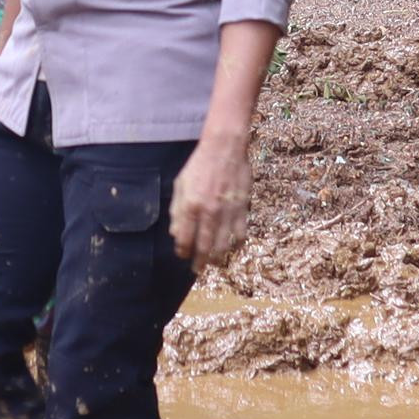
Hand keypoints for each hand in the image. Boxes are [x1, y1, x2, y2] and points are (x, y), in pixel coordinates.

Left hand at [171, 131, 255, 267]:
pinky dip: (236, 245)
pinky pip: (241, 234)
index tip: (182, 255)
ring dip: (217, 258)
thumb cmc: (199, 165)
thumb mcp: (181, 185)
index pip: (185, 239)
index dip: (183, 251)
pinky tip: (232, 248)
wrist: (224, 149)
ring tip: (213, 262)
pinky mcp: (242, 209)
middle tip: (197, 269)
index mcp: (190, 206)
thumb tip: (176, 233)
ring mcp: (227, 213)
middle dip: (199, 262)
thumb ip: (177, 210)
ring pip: (223, 245)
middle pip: (204, 247)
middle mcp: (209, 213)